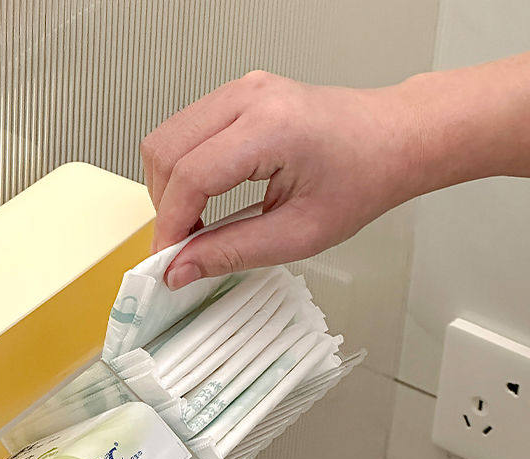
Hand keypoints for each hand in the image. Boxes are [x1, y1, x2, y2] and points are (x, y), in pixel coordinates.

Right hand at [141, 70, 420, 288]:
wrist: (393, 140)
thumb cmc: (364, 176)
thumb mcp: (299, 234)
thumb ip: (232, 252)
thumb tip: (182, 267)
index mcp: (271, 127)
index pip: (191, 176)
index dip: (171, 225)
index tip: (169, 259)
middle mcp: (250, 97)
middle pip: (165, 151)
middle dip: (164, 207)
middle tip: (180, 245)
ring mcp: (241, 91)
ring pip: (166, 139)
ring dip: (168, 188)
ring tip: (193, 224)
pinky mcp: (238, 96)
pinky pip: (184, 131)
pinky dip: (181, 170)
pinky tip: (201, 198)